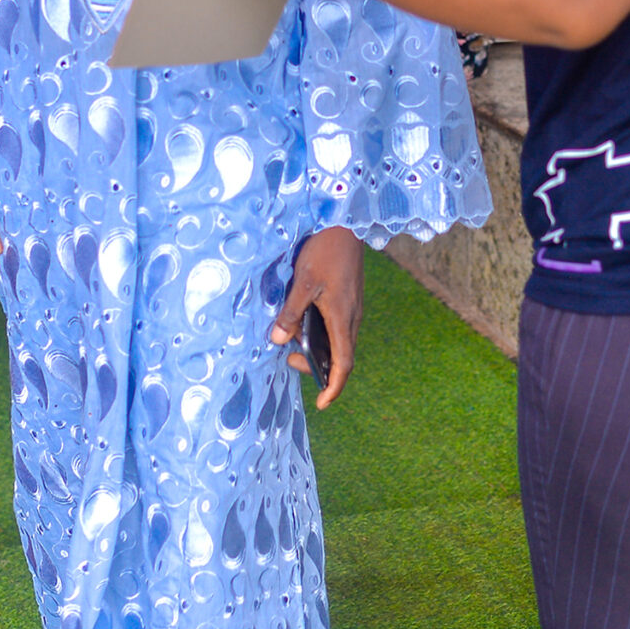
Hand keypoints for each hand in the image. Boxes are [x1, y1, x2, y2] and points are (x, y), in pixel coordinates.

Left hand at [270, 226, 362, 409]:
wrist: (345, 224)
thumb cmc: (324, 251)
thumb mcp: (303, 282)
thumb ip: (291, 312)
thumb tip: (277, 340)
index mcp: (342, 317)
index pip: (343, 363)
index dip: (334, 387)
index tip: (321, 403)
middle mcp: (351, 317)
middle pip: (341, 356)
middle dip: (318, 369)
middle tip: (289, 361)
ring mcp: (352, 308)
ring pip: (340, 342)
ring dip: (320, 352)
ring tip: (292, 343)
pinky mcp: (348, 299)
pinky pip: (338, 328)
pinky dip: (322, 336)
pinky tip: (304, 325)